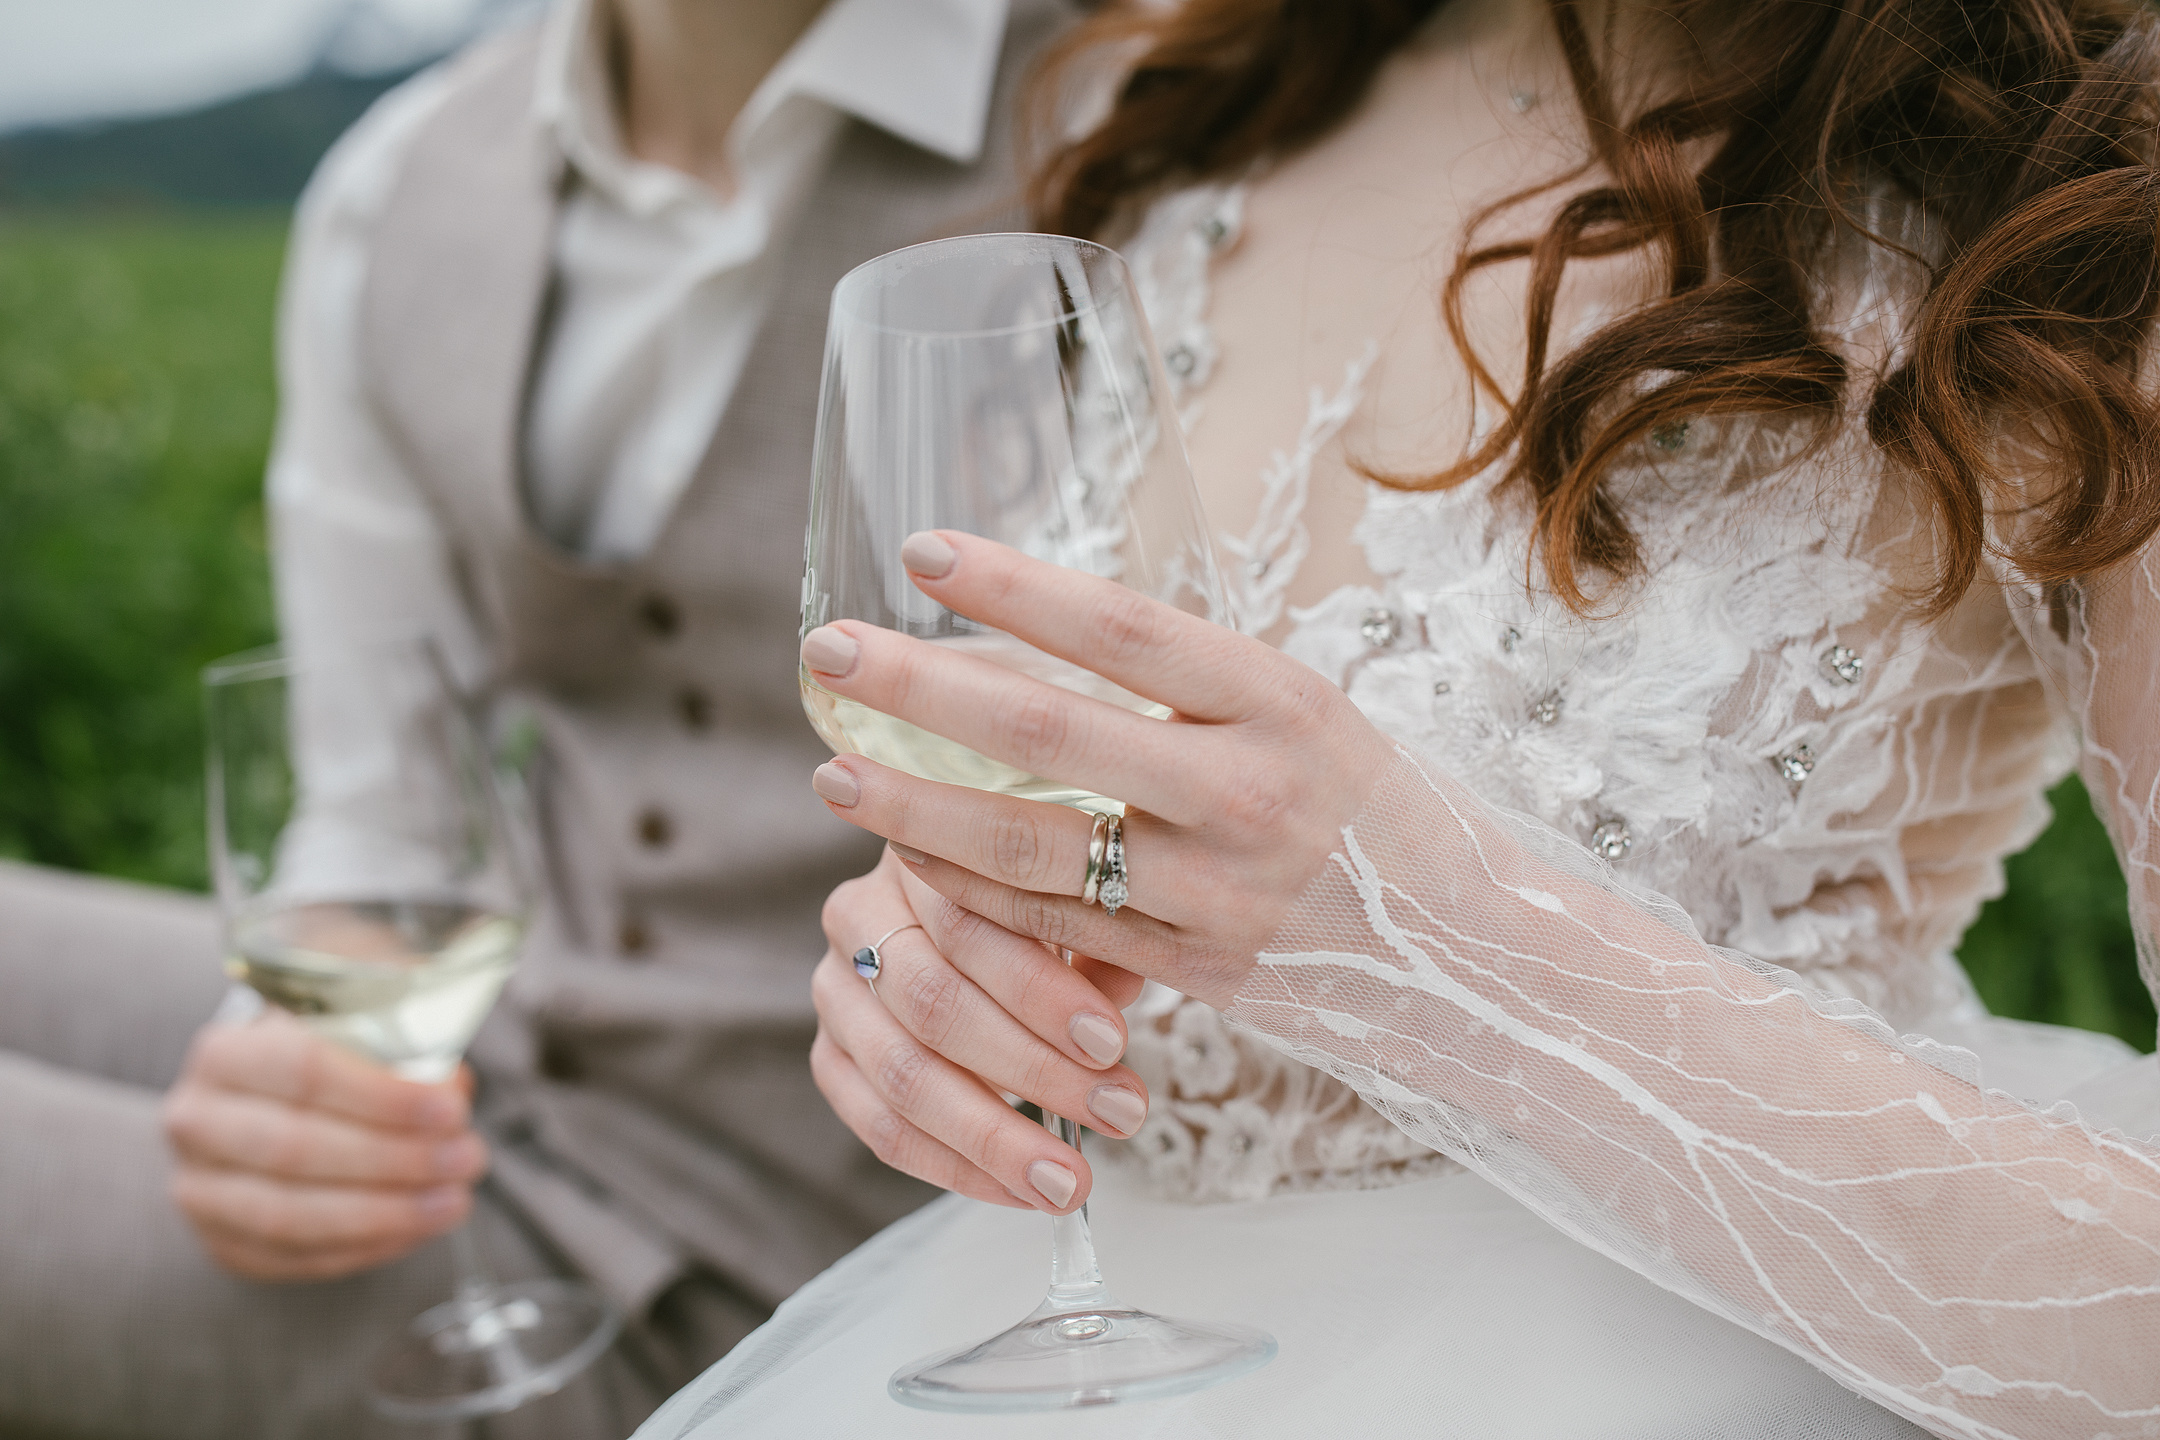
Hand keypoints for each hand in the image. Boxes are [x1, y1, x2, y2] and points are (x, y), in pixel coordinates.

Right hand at [163, 1011, 485, 1280]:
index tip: (451, 1111)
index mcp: (225, 1051)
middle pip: (296, 1150)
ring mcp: (201, 1189)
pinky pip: (294, 1257)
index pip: (305, 1071)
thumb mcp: (364, 1014)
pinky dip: (363, 1248)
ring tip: (453, 1201)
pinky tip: (417, 1228)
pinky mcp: (221, 1241)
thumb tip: (450, 1090)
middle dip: (394, 1160)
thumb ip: (406, 1039)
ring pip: (290, 1216)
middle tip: (466, 1159)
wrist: (275, 1087)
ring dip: (384, 1214)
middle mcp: (197, 1120)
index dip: (382, 1097)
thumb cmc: (331, 1046)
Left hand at [800, 530, 1395, 1008]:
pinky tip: (911, 857)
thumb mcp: (1313, 721)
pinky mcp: (1200, 973)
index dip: (1010, 586)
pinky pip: (1058, 927)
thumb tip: (1046, 643)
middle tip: (828, 651)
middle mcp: (1250, 790)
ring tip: (834, 771)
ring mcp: (1220, 891)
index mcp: (1284, 700)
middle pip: (1048, 731)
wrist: (1482, 962)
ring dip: (914, 805)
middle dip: (920, 686)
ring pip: (1031, 846)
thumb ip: (1195, 693)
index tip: (920, 550)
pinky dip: (974, 892)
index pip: (1119, 628)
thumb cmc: (1385, 816)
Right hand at [811, 847, 1149, 1213]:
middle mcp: (856, 914)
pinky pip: (880, 1128)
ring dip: (996, 1137)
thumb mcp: (1074, 899)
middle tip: (1118, 1112)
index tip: (1113, 1042)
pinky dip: (955, 1167)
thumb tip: (1121, 988)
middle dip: (1034, 1069)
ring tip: (1072, 1179)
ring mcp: (833, 989)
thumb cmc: (1039, 905)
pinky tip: (1020, 1191)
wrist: (968, 921)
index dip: (1039, 988)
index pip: (966, 920)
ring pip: (902, 1075)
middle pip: (933, 1003)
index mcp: (917, 851)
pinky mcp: (828, 1056)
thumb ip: (1095, 936)